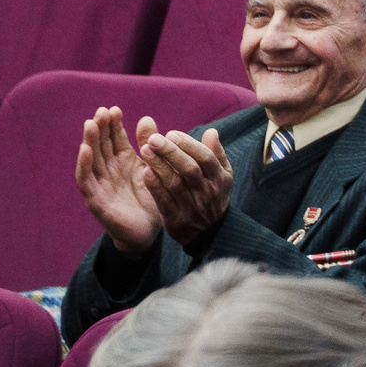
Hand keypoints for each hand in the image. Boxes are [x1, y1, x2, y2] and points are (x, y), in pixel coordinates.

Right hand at [75, 107, 162, 255]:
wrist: (149, 232)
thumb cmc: (150, 198)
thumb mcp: (152, 168)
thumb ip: (149, 146)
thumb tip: (146, 118)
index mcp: (122, 160)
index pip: (114, 138)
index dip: (113, 124)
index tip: (115, 109)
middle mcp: (108, 170)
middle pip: (100, 145)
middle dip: (100, 128)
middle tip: (102, 111)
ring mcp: (100, 184)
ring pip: (91, 159)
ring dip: (89, 141)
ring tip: (90, 124)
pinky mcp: (96, 201)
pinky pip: (86, 181)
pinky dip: (83, 165)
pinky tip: (85, 150)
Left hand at [135, 119, 230, 247]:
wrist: (211, 234)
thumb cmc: (213, 196)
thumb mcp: (221, 176)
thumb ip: (215, 154)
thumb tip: (211, 132)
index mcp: (219, 178)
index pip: (206, 158)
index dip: (189, 145)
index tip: (171, 133)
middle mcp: (207, 192)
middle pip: (190, 169)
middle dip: (171, 152)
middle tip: (153, 139)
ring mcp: (192, 207)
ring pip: (175, 184)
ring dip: (160, 166)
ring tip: (144, 149)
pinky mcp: (177, 220)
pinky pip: (165, 202)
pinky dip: (156, 187)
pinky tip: (145, 173)